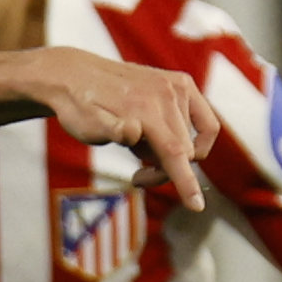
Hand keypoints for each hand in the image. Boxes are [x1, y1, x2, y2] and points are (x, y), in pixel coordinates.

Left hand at [8, 52, 217, 209]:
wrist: (75, 76)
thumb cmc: (79, 108)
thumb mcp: (86, 126)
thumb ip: (110, 131)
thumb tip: (132, 131)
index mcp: (145, 107)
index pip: (175, 152)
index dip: (186, 181)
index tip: (197, 206)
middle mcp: (167, 92)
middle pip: (185, 152)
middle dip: (165, 170)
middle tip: (137, 175)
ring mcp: (177, 85)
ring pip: (194, 140)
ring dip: (174, 153)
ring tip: (141, 148)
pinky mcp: (182, 82)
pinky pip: (205, 121)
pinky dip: (188, 137)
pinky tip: (159, 137)